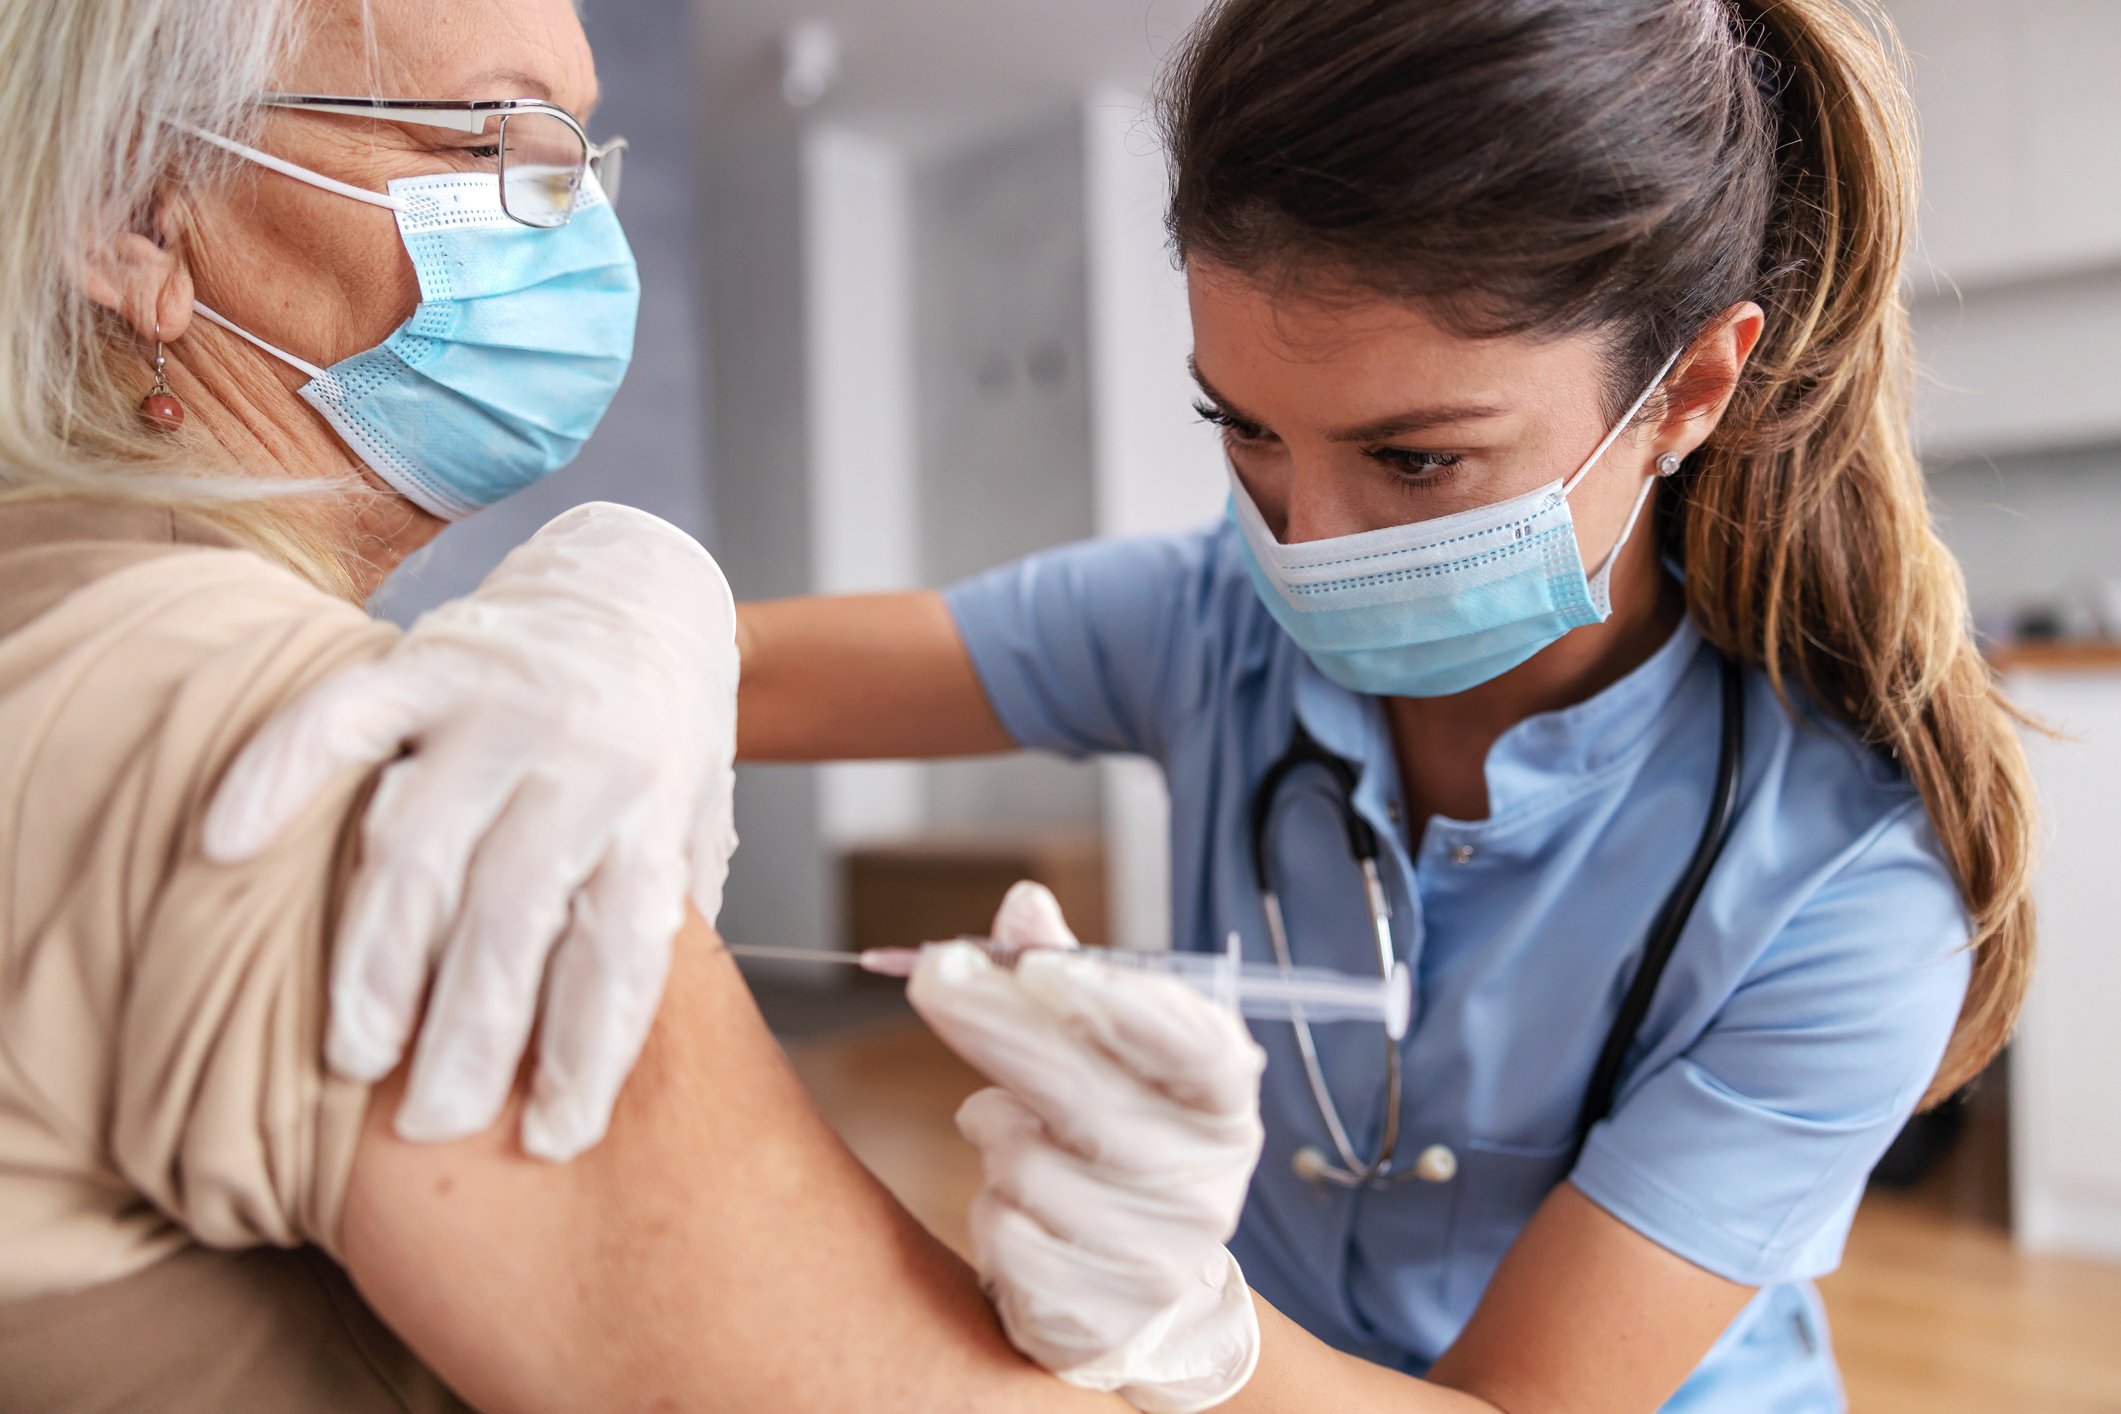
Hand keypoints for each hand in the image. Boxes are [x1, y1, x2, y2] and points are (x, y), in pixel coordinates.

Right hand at [202, 503, 738, 1161]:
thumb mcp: (695, 821)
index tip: (549, 1137)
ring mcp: (502, 706)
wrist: (649, 587)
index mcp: (654, 809)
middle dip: (471, 1035)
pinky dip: (278, 774)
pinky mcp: (433, 658)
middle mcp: (582, 758)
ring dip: (380, 959)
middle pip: (513, 919)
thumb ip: (659, 911)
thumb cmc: (667, 736)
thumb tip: (608, 1044)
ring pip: (420, 845)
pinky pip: (342, 719)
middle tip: (430, 1123)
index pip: (620, 952)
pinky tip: (225, 844)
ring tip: (354, 1054)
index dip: (585, 1053)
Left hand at [908, 883, 1265, 1413]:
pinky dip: (991, 1210)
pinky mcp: (1100, 1315)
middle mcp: (1205, 1180)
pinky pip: (1005, 1236)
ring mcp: (1157, 1255)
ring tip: (1009, 1132)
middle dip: (999, 1025)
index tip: (1041, 966)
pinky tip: (1017, 1206)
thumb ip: (1065, 974)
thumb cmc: (1113, 1136)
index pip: (1191, 1044)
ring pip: (1028, 1165)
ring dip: (994, 1133)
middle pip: (1088, 1095)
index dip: (1120, 1001)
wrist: (1137, 1287)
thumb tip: (1024, 904)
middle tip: (933, 974)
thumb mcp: (1106, 1051)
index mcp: (1221, 1099)